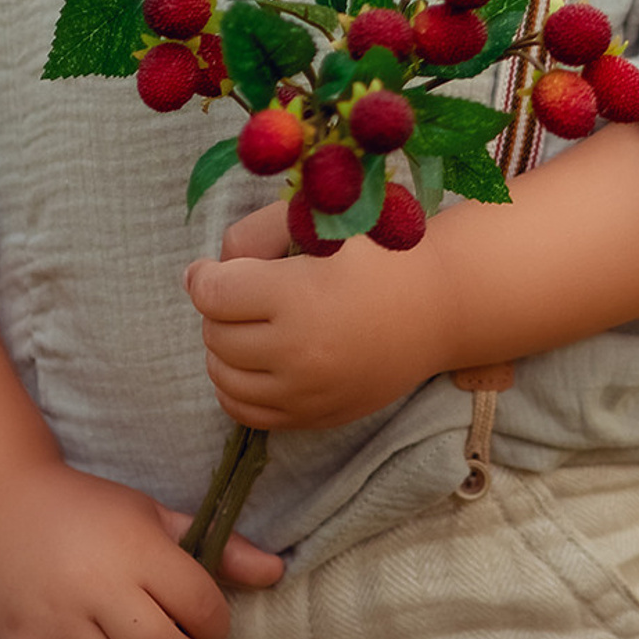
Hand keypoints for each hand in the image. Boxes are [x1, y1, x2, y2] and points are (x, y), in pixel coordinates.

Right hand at [0, 456, 281, 638]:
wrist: (1, 503)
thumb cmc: (88, 510)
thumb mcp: (152, 515)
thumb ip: (217, 545)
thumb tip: (277, 571)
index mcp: (135, 548)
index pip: (202, 609)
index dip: (214, 620)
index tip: (202, 616)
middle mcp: (96, 588)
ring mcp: (55, 624)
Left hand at [184, 214, 455, 431]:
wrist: (436, 308)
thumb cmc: (376, 253)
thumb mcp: (318, 222)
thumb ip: (253, 234)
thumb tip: (207, 274)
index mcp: (298, 297)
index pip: (212, 295)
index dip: (203, 276)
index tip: (211, 269)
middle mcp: (297, 354)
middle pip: (215, 336)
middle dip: (216, 310)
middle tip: (239, 290)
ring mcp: (306, 394)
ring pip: (223, 379)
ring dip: (222, 348)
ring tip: (245, 323)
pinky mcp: (314, 417)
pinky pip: (246, 413)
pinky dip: (235, 386)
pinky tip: (252, 360)